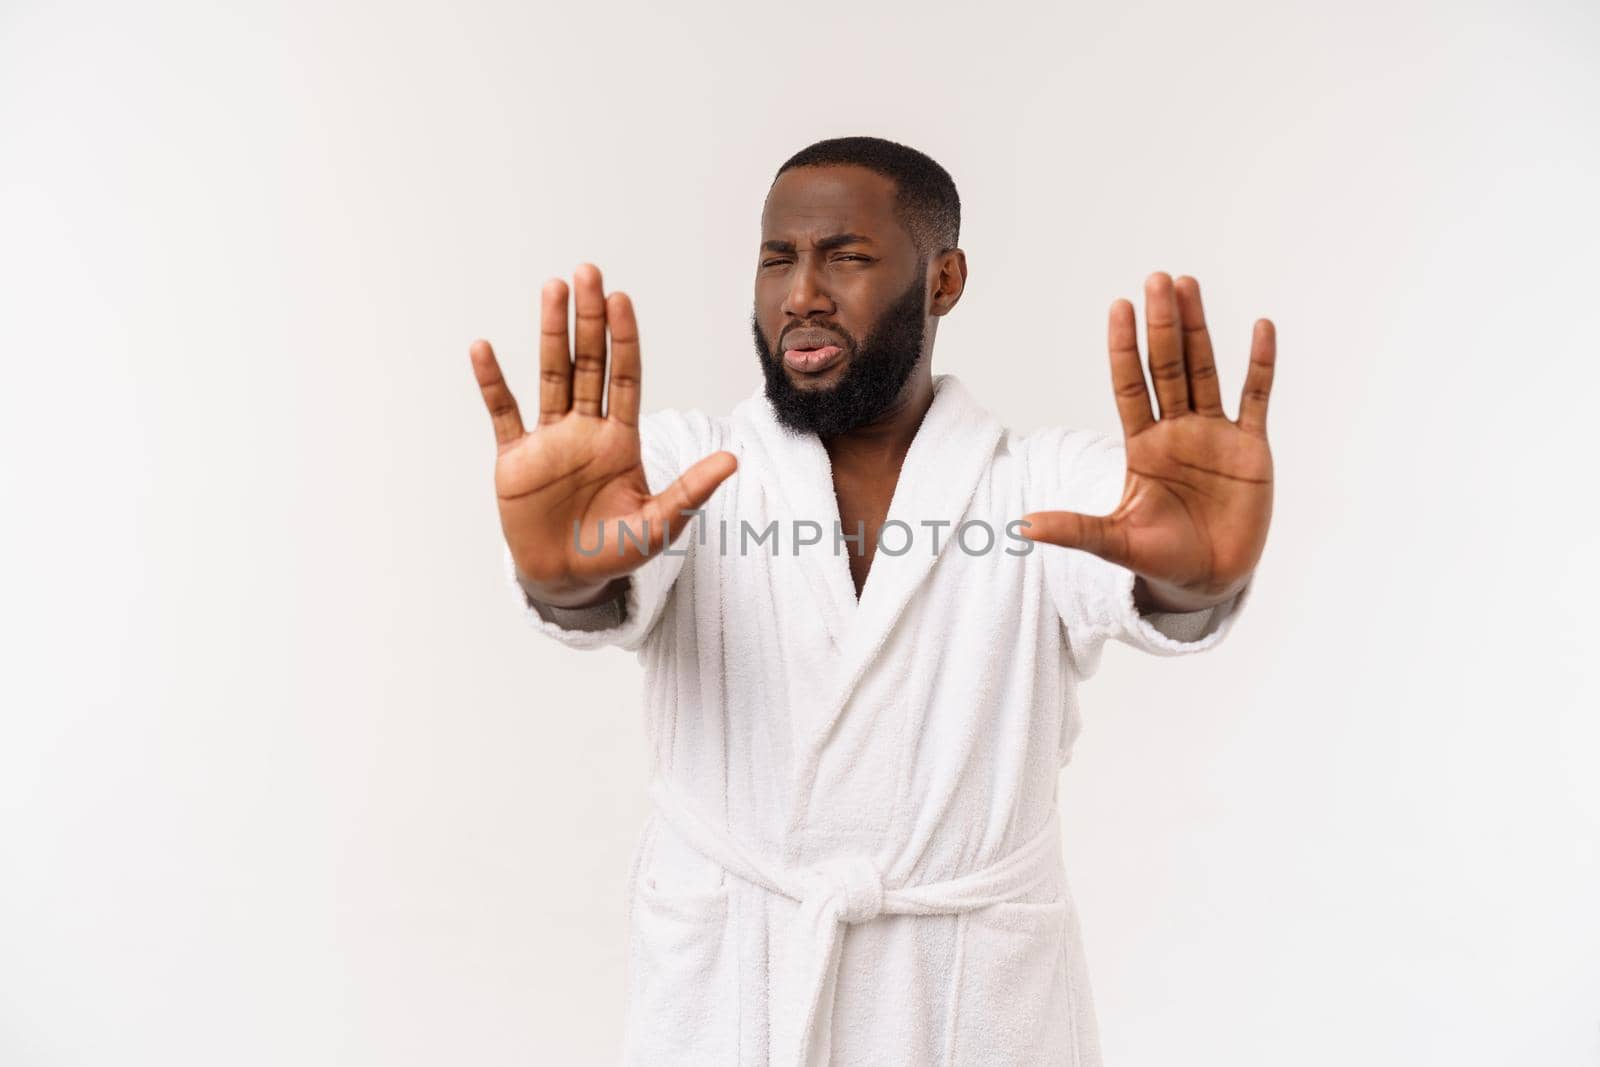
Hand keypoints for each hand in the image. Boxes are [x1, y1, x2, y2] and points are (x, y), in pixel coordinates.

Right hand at [469, 263, 737, 605]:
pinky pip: (503, 412)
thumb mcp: (658, 524)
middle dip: (589, 319)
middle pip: (589, 363)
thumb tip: (732, 461)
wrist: (567, 578)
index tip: (621, 299)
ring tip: (552, 289)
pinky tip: (483, 348)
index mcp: (621, 439)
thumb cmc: (614, 551)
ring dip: (550, 333)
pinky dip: (493, 382)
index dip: (624, 339)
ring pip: (551, 375)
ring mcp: (549, 439)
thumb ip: (690, 491)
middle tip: (587, 272)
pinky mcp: (515, 457)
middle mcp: (586, 429)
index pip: (625, 377)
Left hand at [1020, 273, 1275, 610]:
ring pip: (1206, 371)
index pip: (1130, 385)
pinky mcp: (1251, 448)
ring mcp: (1214, 435)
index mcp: (1143, 445)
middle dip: (1163, 325)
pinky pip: (1255, 398)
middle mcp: (1176, 430)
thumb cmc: (1158, 558)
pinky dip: (1260, 365)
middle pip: (1168, 367)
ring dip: (1200, 330)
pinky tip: (1260, 327)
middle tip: (1157, 279)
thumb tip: (1025, 526)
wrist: (1206, 581)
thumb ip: (1076, 530)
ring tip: (1190, 285)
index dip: (1124, 348)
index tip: (1118, 307)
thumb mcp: (1114, 543)